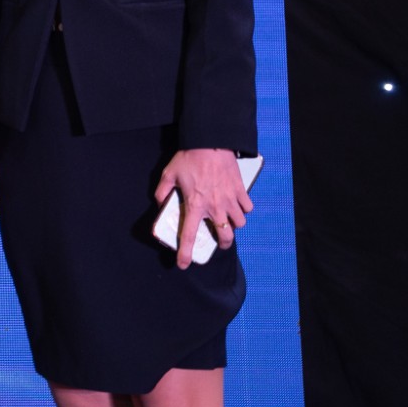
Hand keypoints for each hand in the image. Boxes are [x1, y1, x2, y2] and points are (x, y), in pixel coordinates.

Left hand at [155, 148, 251, 269]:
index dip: (185, 253)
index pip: (189, 235)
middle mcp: (215, 206)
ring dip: (233, 224)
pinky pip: (247, 208)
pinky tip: (237, 204)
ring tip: (227, 219)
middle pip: (225, 236)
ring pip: (239, 223)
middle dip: (222, 242)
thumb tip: (160, 202)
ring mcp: (230, 199)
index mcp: (195, 204)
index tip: (183, 264)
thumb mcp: (169, 173)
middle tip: (218, 240)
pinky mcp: (240, 191)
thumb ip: (163, 191)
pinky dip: (243, 209)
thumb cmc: (189, 158)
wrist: (211, 142)